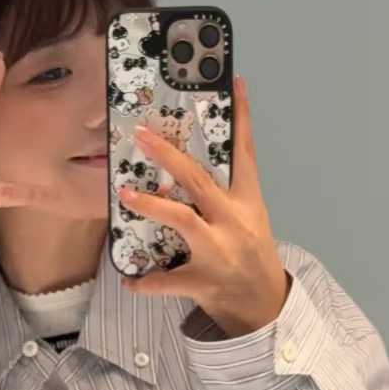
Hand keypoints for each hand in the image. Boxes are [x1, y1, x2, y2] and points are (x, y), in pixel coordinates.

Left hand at [116, 77, 289, 337]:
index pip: (245, 154)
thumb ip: (225, 191)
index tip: (236, 84)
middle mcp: (233, 222)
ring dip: (150, 205)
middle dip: (168, 156)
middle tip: (142, 135)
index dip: (241, 118)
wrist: (264, 305)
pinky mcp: (202, 281)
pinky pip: (166, 280)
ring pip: (181, 221)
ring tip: (124, 194)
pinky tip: (129, 279)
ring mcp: (218, 252)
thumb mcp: (250, 217)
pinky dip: (145, 281)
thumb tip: (188, 163)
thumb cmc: (252, 255)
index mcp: (247, 203)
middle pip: (199, 181)